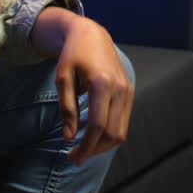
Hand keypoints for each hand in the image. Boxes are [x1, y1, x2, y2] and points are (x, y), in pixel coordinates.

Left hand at [51, 15, 133, 165]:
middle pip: (113, 133)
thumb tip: (68, 137)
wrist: (92, 35)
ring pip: (121, 131)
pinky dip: (109, 134)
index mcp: (102, 83)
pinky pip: (123, 122)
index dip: (86, 146)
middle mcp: (120, 89)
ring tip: (83, 149)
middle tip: (75, 157)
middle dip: (94, 150)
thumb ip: (66, 108)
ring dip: (103, 145)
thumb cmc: (73, 55)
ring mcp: (128, 91)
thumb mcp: (63, 78)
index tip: (72, 156)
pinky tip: (93, 136)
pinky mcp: (130, 93)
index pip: (97, 126)